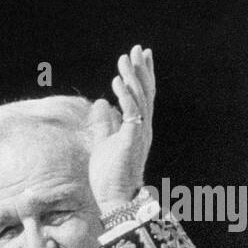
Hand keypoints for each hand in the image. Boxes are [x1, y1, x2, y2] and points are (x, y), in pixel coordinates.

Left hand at [87, 45, 154, 211]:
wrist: (115, 198)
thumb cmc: (110, 175)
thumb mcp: (104, 142)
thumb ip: (104, 123)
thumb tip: (101, 104)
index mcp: (138, 128)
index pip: (142, 96)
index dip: (142, 76)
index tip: (140, 57)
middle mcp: (143, 128)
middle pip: (146, 92)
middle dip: (142, 70)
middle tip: (138, 49)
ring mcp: (140, 133)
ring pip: (140, 98)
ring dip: (132, 77)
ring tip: (125, 58)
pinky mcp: (132, 139)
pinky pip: (131, 112)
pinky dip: (126, 95)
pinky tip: (118, 81)